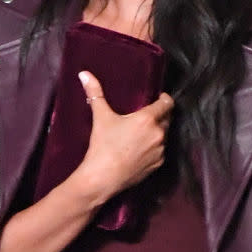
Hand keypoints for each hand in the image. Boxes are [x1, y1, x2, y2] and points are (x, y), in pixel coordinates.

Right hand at [76, 71, 173, 203]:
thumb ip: (95, 93)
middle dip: (160, 115)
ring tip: (142, 132)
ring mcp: (160, 150)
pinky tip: (140, 148)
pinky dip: (154, 147)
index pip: (167, 104)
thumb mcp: (100, 117)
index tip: (158, 98)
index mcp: (148, 119)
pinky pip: (160, 151)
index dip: (164, 99)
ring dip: (157, 132)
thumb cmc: (102, 146)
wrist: (103, 178)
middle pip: (167, 119)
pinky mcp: (158, 165)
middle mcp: (159, 134)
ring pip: (164, 136)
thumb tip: (84, 74)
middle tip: (147, 114)